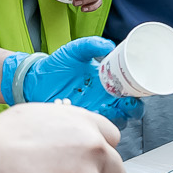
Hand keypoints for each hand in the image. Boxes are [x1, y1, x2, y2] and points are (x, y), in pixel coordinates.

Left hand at [4, 37, 141, 125]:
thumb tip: (108, 45)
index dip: (138, 92)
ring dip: (116, 117)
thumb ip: (90, 45)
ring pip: (115, 121)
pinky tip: (91, 114)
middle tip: (127, 103)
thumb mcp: (74, 51)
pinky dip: (96, 124)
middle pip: (129, 109)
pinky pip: (95, 127)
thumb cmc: (55, 64)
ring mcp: (93, 110)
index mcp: (107, 81)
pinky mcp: (81, 120)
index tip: (138, 89)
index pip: (130, 89)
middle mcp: (104, 98)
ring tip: (108, 108)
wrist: (34, 80)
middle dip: (133, 109)